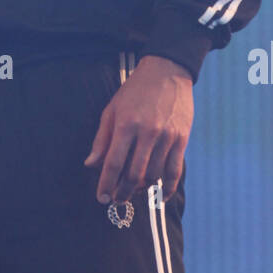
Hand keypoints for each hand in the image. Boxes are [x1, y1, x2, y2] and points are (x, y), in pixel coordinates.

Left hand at [83, 55, 193, 205]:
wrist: (167, 72)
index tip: (101, 198)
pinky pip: (175, 171)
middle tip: (117, 200)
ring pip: (154, 175)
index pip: (113, 163)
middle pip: (134, 174)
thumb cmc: (135, 91)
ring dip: (142, 189)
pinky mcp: (182, 139)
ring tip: (134, 192)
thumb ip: (101, 139)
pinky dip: (167, 188)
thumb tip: (91, 165)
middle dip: (123, 192)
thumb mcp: (112, 109)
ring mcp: (167, 137)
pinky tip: (160, 197)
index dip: (106, 184)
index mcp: (126, 124)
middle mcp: (147, 132)